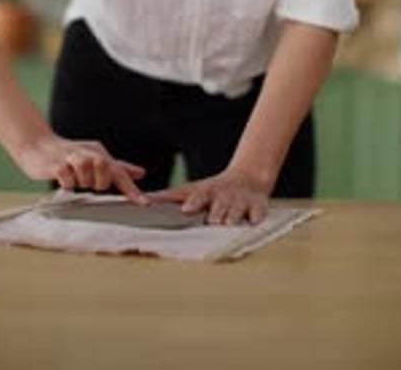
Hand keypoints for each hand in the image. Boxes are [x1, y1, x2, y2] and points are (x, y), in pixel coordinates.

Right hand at [18, 133, 148, 203]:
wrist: (37, 145)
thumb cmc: (69, 155)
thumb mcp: (95, 157)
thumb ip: (117, 167)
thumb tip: (141, 173)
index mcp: (99, 152)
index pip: (119, 172)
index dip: (131, 189)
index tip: (143, 203)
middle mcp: (88, 152)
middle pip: (105, 174)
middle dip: (97, 183)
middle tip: (85, 180)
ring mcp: (72, 158)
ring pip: (86, 178)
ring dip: (80, 182)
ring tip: (71, 176)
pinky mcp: (57, 165)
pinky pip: (68, 181)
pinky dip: (67, 184)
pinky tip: (61, 178)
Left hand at [151, 167, 268, 224]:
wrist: (248, 177)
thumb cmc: (213, 190)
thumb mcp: (190, 190)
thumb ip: (168, 197)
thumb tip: (142, 200)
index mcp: (207, 192)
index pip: (199, 196)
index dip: (194, 202)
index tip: (187, 209)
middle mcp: (224, 195)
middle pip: (219, 206)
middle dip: (215, 214)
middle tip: (211, 221)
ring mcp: (241, 201)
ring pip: (237, 210)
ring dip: (232, 217)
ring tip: (228, 224)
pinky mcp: (258, 206)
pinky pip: (259, 212)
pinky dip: (256, 217)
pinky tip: (254, 222)